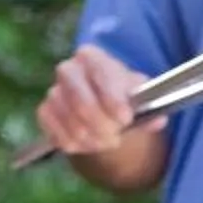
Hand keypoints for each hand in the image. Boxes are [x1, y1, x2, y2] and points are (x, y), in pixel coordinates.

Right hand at [37, 46, 164, 158]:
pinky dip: (74, 143)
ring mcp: (53, 92)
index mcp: (93, 57)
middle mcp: (69, 70)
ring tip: (108, 143)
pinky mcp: (45, 113)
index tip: (125, 118)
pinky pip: (55, 132)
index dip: (111, 96)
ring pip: (67, 117)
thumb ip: (151, 106)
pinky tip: (89, 145)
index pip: (98, 71)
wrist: (105, 110)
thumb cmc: (125, 98)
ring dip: (89, 137)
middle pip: (77, 95)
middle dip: (98, 121)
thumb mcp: (142, 97)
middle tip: (116, 138)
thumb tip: (158, 119)